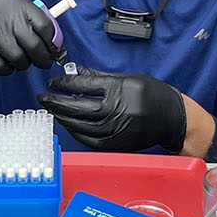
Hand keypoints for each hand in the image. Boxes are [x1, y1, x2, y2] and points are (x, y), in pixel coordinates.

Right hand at [0, 0, 60, 75]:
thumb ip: (27, 14)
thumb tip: (50, 37)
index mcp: (16, 2)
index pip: (45, 27)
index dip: (53, 42)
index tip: (54, 49)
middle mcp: (5, 16)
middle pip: (35, 46)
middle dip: (43, 58)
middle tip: (43, 61)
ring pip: (19, 59)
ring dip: (23, 64)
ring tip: (20, 60)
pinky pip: (0, 67)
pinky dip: (6, 70)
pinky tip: (5, 64)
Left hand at [38, 71, 188, 153]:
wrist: (173, 118)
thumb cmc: (152, 94)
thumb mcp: (128, 78)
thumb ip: (100, 77)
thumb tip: (75, 73)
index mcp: (119, 89)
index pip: (82, 85)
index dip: (63, 83)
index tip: (53, 82)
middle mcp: (116, 110)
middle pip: (77, 106)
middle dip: (56, 101)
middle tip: (43, 97)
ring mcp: (115, 129)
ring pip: (80, 125)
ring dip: (62, 117)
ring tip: (51, 110)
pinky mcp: (116, 144)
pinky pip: (88, 139)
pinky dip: (75, 132)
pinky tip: (67, 124)